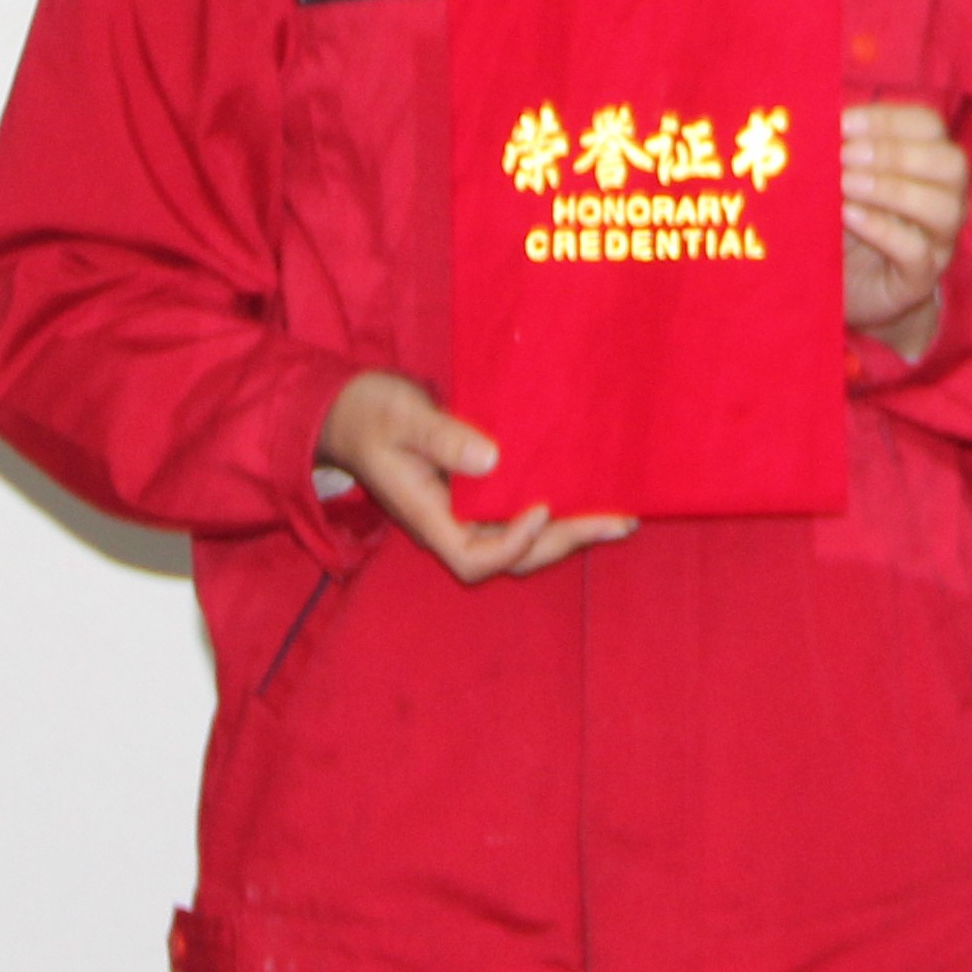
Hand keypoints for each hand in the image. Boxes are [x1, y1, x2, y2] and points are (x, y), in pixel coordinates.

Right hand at [316, 368, 635, 580]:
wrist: (349, 412)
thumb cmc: (370, 414)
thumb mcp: (401, 418)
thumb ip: (442, 438)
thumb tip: (491, 459)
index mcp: (427, 517)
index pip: (475, 559)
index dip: (513, 543)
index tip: (542, 508)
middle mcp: (452, 523)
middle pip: (513, 556)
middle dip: (566, 542)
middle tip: (618, 522)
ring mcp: (467, 511)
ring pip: (525, 540)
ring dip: (572, 531)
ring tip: (622, 516)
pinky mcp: (481, 492)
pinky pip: (522, 511)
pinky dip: (560, 508)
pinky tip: (595, 492)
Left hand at [839, 98, 968, 358]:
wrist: (840, 290)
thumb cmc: (841, 224)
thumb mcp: (836, 181)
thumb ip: (835, 152)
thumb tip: (812, 121)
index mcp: (927, 163)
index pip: (929, 126)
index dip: (888, 119)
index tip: (842, 123)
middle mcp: (944, 198)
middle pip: (951, 163)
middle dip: (896, 153)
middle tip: (846, 155)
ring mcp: (938, 241)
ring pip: (944, 208)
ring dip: (893, 189)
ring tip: (846, 184)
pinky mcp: (919, 278)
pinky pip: (916, 252)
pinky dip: (883, 229)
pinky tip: (849, 216)